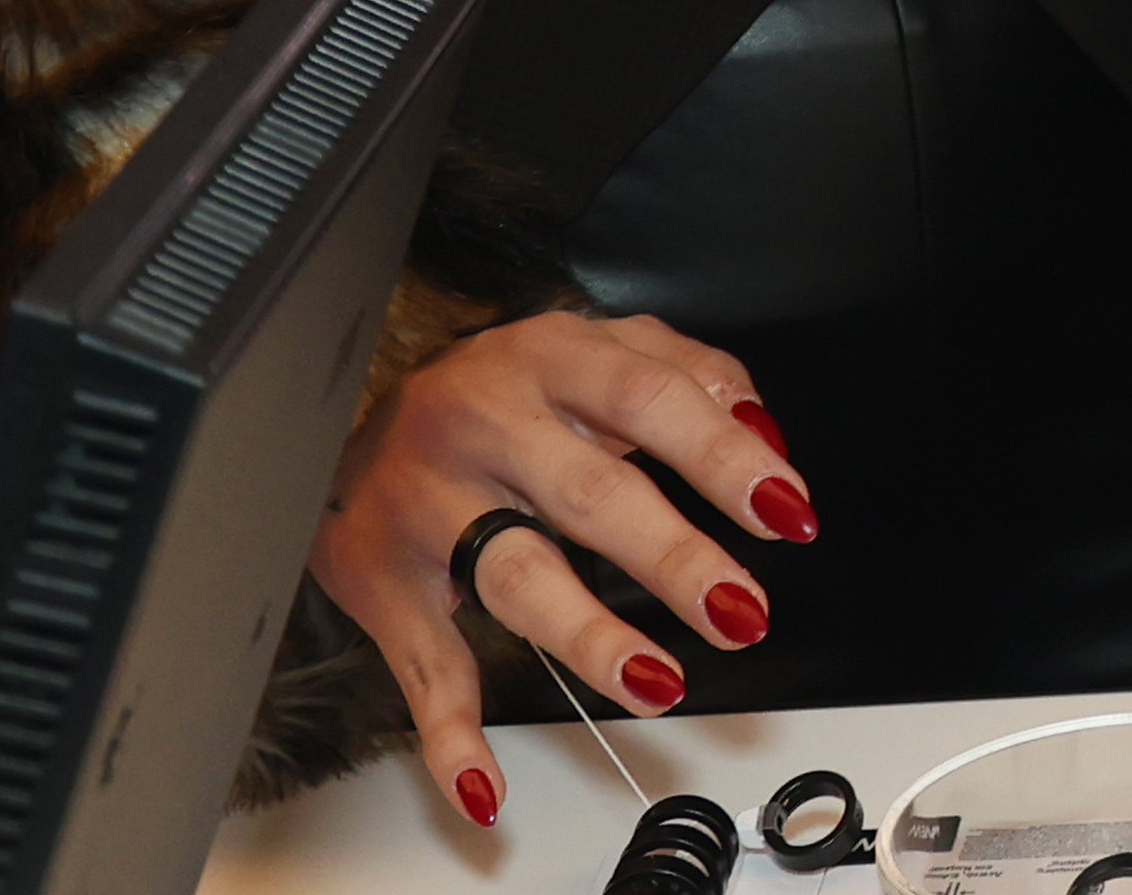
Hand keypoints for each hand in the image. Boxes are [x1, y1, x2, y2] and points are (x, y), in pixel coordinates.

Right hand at [308, 308, 806, 827]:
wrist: (347, 420)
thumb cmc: (501, 390)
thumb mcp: (593, 346)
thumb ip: (689, 373)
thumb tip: (763, 439)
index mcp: (549, 360)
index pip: (650, 400)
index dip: (722, 457)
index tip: (785, 509)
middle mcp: (486, 427)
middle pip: (591, 495)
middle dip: (674, 557)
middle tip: (738, 608)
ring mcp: (429, 507)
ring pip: (516, 578)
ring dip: (591, 637)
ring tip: (658, 680)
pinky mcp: (386, 584)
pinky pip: (423, 667)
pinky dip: (451, 734)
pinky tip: (485, 785)